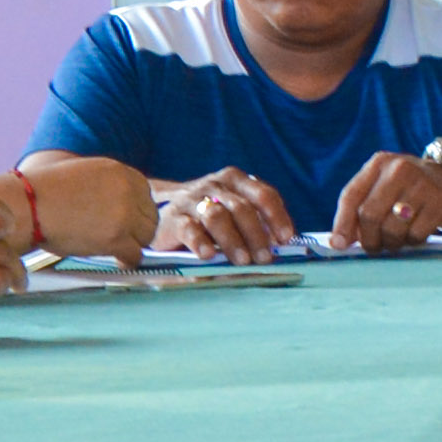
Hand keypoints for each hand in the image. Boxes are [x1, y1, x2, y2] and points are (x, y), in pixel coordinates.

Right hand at [0, 157, 159, 261]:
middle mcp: (127, 190)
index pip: (145, 194)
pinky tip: (118, 260)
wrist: (28, 205)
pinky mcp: (116, 238)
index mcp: (120, 171)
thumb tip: (122, 207)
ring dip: (134, 243)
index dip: (137, 210)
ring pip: (146, 236)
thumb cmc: (45, 192)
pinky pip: (136, 255)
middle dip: (139, 228)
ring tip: (118, 248)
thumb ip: (109, 185)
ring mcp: (124, 215)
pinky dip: (128, 260)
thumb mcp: (84, 174)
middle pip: (150, 215)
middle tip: (125, 238)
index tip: (130, 220)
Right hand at [152, 168, 294, 264]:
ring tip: (243, 261)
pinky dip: (200, 243)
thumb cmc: (205, 216)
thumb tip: (278, 249)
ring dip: (233, 241)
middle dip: (256, 234)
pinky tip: (209, 256)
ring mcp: (191, 200)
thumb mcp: (230, 212)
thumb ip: (253, 224)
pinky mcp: (172, 218)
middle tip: (265, 258)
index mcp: (234, 180)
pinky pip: (189, 229)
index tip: (285, 238)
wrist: (156, 207)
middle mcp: (213, 185)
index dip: (276, 216)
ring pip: (217, 217)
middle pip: (241, 208)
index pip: (262, 194)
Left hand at [332, 152, 441, 253]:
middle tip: (374, 246)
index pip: (351, 196)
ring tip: (396, 240)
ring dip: (391, 243)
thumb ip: (359, 209)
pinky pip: (415, 235)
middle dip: (368, 238)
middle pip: (369, 215)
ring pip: (392, 229)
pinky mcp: (440, 202)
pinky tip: (415, 233)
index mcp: (379, 164)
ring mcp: (422, 184)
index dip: (342, 223)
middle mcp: (399, 169)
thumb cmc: (409, 190)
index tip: (339, 244)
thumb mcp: (383, 188)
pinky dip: (412, 242)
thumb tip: (339, 242)